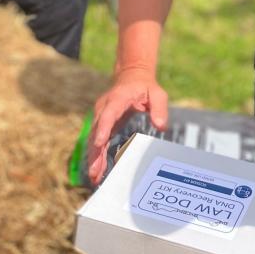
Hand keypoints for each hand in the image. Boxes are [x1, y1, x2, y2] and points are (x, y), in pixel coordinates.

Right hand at [87, 65, 168, 184]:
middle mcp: (104, 108)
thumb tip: (161, 126)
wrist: (131, 77)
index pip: (108, 114)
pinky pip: (97, 140)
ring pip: (94, 138)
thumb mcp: (157, 93)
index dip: (103, 128)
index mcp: (117, 99)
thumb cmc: (146, 87)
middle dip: (95, 152)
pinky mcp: (102, 123)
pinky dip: (96, 154)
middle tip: (95, 171)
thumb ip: (159, 108)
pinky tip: (97, 170)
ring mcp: (101, 116)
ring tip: (94, 176)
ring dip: (94, 157)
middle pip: (97, 131)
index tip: (99, 142)